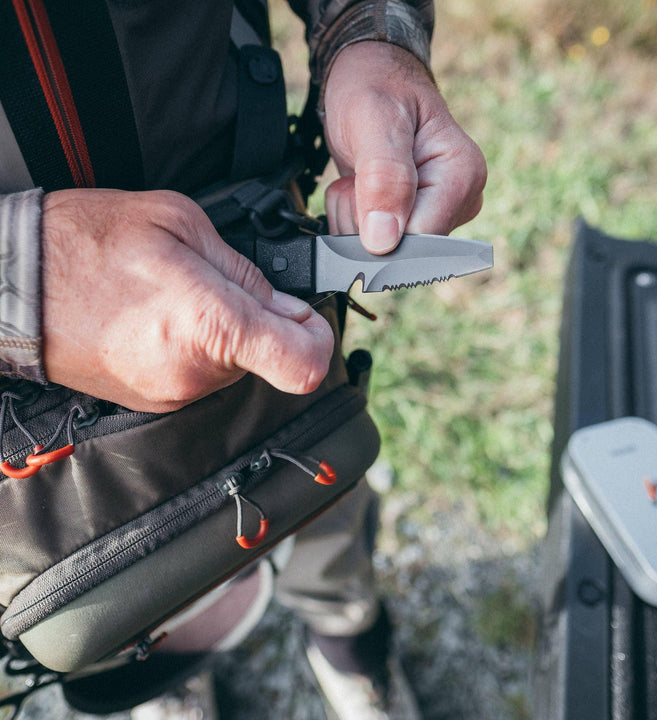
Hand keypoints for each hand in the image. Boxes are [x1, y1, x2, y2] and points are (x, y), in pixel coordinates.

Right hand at [42, 189, 333, 411]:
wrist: (13, 286)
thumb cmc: (85, 244)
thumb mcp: (180, 225)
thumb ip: (246, 270)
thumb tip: (286, 303)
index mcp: (212, 327)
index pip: (305, 365)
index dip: (318, 339)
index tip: (306, 317)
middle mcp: (197, 375)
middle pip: (271, 359)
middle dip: (262, 322)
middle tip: (221, 285)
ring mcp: (174, 394)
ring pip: (236, 366)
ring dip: (227, 334)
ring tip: (181, 298)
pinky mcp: (156, 401)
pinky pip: (203, 375)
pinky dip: (201, 349)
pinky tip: (164, 319)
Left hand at [322, 41, 486, 253]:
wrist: (368, 78)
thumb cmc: (375, 86)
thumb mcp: (375, 120)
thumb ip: (383, 178)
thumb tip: (384, 241)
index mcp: (463, 176)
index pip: (421, 238)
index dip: (381, 230)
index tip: (359, 192)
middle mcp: (458, 201)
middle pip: (402, 249)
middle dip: (365, 220)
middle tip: (359, 175)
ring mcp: (436, 214)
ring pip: (382, 251)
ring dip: (353, 218)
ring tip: (359, 176)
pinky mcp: (413, 222)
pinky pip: (372, 245)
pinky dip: (352, 220)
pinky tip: (358, 189)